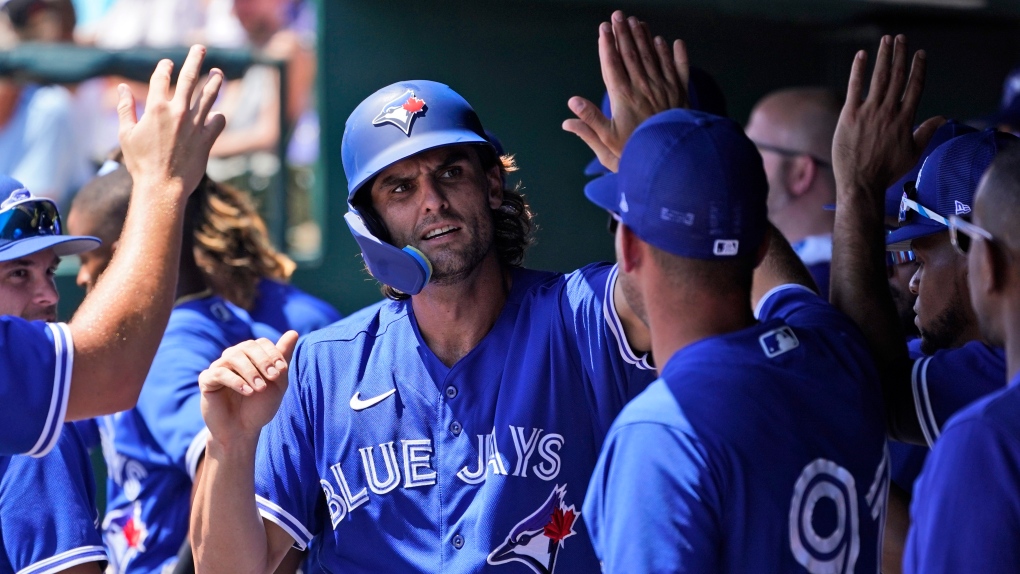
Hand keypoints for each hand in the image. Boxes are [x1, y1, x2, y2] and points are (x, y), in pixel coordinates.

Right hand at [117, 44, 226, 201]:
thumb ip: (125, 109)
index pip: (161, 78)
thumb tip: (122, 88)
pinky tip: (217, 114)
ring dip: (215, 82)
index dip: (164, 68)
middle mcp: (178, 112)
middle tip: (201, 48)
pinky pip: (218, 121)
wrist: (161, 187)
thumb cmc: (140, 163)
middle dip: (195, 60)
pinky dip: (218, 116)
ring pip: (209, 96)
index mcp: (155, 108)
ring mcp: (195, 125)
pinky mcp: (207, 139)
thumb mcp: (126, 134)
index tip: (167, 63)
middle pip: (189, 78)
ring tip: (218, 73)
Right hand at [199, 331, 298, 442]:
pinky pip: (219, 373)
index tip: (282, 371)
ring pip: (233, 357)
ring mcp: (219, 367)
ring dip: (250, 372)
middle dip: (263, 360)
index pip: (261, 343)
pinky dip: (236, 381)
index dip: (273, 354)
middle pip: (247, 346)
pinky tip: (247, 392)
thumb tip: (294, 332)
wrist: (242, 431)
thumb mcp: (277, 383)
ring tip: (260, 389)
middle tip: (274, 377)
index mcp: (250, 356)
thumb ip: (283, 358)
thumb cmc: (259, 407)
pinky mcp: (207, 380)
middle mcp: (233, 358)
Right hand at [563, 10, 689, 171]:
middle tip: (618, 15)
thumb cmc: (634, 151)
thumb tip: (571, 104)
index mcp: (623, 96)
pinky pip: (677, 68)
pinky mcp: (680, 93)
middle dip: (623, 33)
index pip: (612, 64)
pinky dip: (673, 54)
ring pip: (652, 56)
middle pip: (631, 54)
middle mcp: (643, 86)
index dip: (607, 45)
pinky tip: (669, 41)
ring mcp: (663, 87)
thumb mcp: (607, 140)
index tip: (603, 28)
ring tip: (637, 21)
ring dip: (644, 37)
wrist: (669, 157)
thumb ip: (589, 121)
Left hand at [832, 35, 942, 209]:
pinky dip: (858, 70)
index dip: (918, 68)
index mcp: (905, 120)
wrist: (861, 184)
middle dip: (900, 55)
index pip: (915, 87)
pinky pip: (855, 87)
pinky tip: (861, 55)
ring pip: (879, 78)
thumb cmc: (887, 171)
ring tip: (886, 40)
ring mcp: (869, 112)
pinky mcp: (850, 115)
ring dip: (883, 56)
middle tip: (901, 39)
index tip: (920, 54)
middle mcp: (889, 112)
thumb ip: (926, 133)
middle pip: (897, 77)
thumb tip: (942, 119)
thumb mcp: (913, 153)